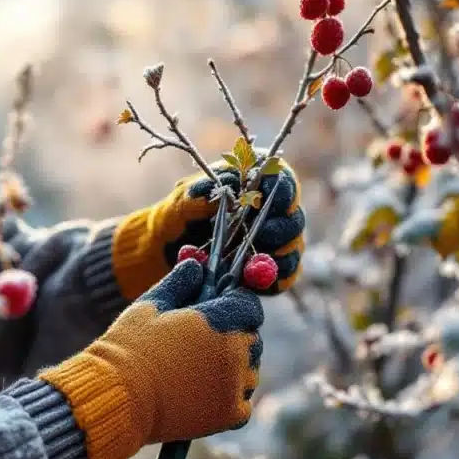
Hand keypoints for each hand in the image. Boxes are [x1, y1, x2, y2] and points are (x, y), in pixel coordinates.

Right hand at [38, 259, 263, 458]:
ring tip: (199, 368)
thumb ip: (180, 282)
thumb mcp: (152, 303)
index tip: (216, 310)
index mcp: (221, 320)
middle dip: (234, 334)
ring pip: (250, 370)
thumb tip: (198, 266)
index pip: (249, 305)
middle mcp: (236, 352)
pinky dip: (230, 397)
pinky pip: (243, 401)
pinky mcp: (229, 415)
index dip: (234, 304)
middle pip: (251, 337)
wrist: (119, 394)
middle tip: (203, 341)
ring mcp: (236, 386)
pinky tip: (204, 392)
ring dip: (233, 366)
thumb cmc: (131, 345)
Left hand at [109, 157, 304, 298]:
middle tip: (263, 232)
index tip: (269, 197)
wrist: (165, 250)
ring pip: (293, 246)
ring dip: (278, 252)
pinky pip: (285, 275)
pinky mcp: (268, 271)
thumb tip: (219, 188)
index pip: (281, 180)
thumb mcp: (179, 202)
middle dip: (281, 225)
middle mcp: (271, 212)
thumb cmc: (176, 217)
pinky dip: (273, 277)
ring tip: (253, 256)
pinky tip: (254, 279)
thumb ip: (197, 194)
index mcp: (253, 184)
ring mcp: (274, 242)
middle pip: (294, 216)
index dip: (282, 189)